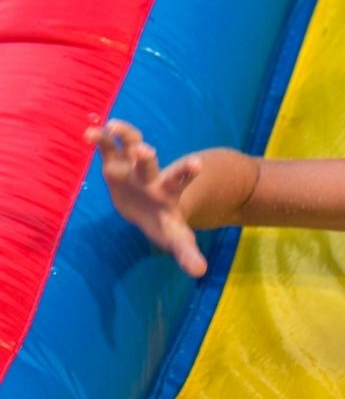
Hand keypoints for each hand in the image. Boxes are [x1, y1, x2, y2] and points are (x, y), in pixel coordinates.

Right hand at [85, 119, 206, 275]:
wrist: (150, 208)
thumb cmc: (165, 223)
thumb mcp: (176, 237)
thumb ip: (187, 252)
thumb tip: (200, 271)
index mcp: (168, 192)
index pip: (180, 182)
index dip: (186, 172)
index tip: (197, 163)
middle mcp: (152, 176)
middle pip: (150, 165)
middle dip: (146, 158)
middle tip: (146, 151)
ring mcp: (134, 167)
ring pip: (131, 146)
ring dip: (125, 136)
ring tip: (113, 127)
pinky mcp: (115, 164)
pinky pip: (108, 148)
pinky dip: (100, 139)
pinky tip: (90, 132)